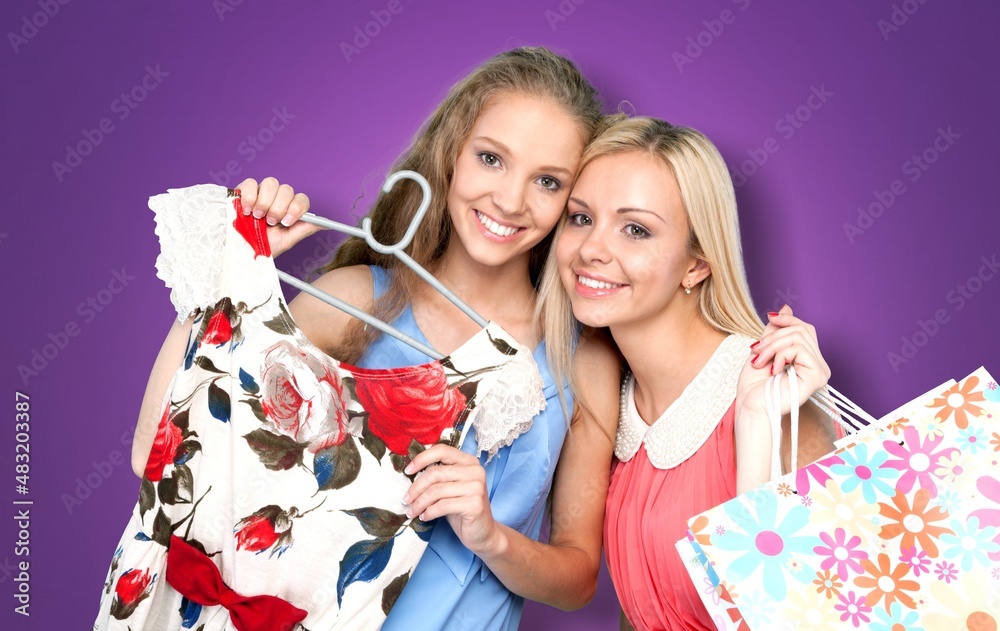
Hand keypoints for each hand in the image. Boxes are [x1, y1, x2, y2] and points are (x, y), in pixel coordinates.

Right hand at [235, 177, 321, 256]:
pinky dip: (250, 196)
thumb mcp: (286, 240)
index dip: (295, 208)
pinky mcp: (244, 191)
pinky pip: (251, 183)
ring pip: (271, 183)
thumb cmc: (262, 246)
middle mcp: (277, 199)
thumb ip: (304, 229)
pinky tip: (246, 210)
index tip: (286, 222)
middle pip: (287, 189)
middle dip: (279, 207)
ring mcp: (261, 193)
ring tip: (257, 216)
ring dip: (265, 201)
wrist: (240, 251)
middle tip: (270, 222)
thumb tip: (325, 224)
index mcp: (289, 209)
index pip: (301, 199)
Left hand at [402, 444, 499, 556]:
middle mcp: (475, 471)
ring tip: (412, 512)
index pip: (441, 450)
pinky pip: (442, 506)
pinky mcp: (475, 505)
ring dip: (419, 503)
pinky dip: (429, 512)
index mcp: (468, 461)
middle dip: (416, 488)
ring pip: (436, 491)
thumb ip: (438, 476)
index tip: (407, 471)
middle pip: (435, 473)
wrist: (483, 532)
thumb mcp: (450, 487)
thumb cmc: (462, 508)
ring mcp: (476, 487)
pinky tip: (424, 517)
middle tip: (406, 500)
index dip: (422, 459)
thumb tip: (410, 473)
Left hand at [735, 304, 830, 418]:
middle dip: (773, 336)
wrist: (751, 407)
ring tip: (760, 361)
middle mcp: (818, 365)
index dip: (788, 319)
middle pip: (802, 330)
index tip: (770, 318)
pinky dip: (780, 355)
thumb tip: (785, 307)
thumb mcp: (764, 349)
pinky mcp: (817, 376)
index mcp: (807, 359)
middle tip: (756, 351)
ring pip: (798, 338)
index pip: (805, 328)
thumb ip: (776, 330)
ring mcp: (820, 371)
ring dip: (772, 346)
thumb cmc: (755, 385)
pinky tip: (772, 370)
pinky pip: (800, 349)